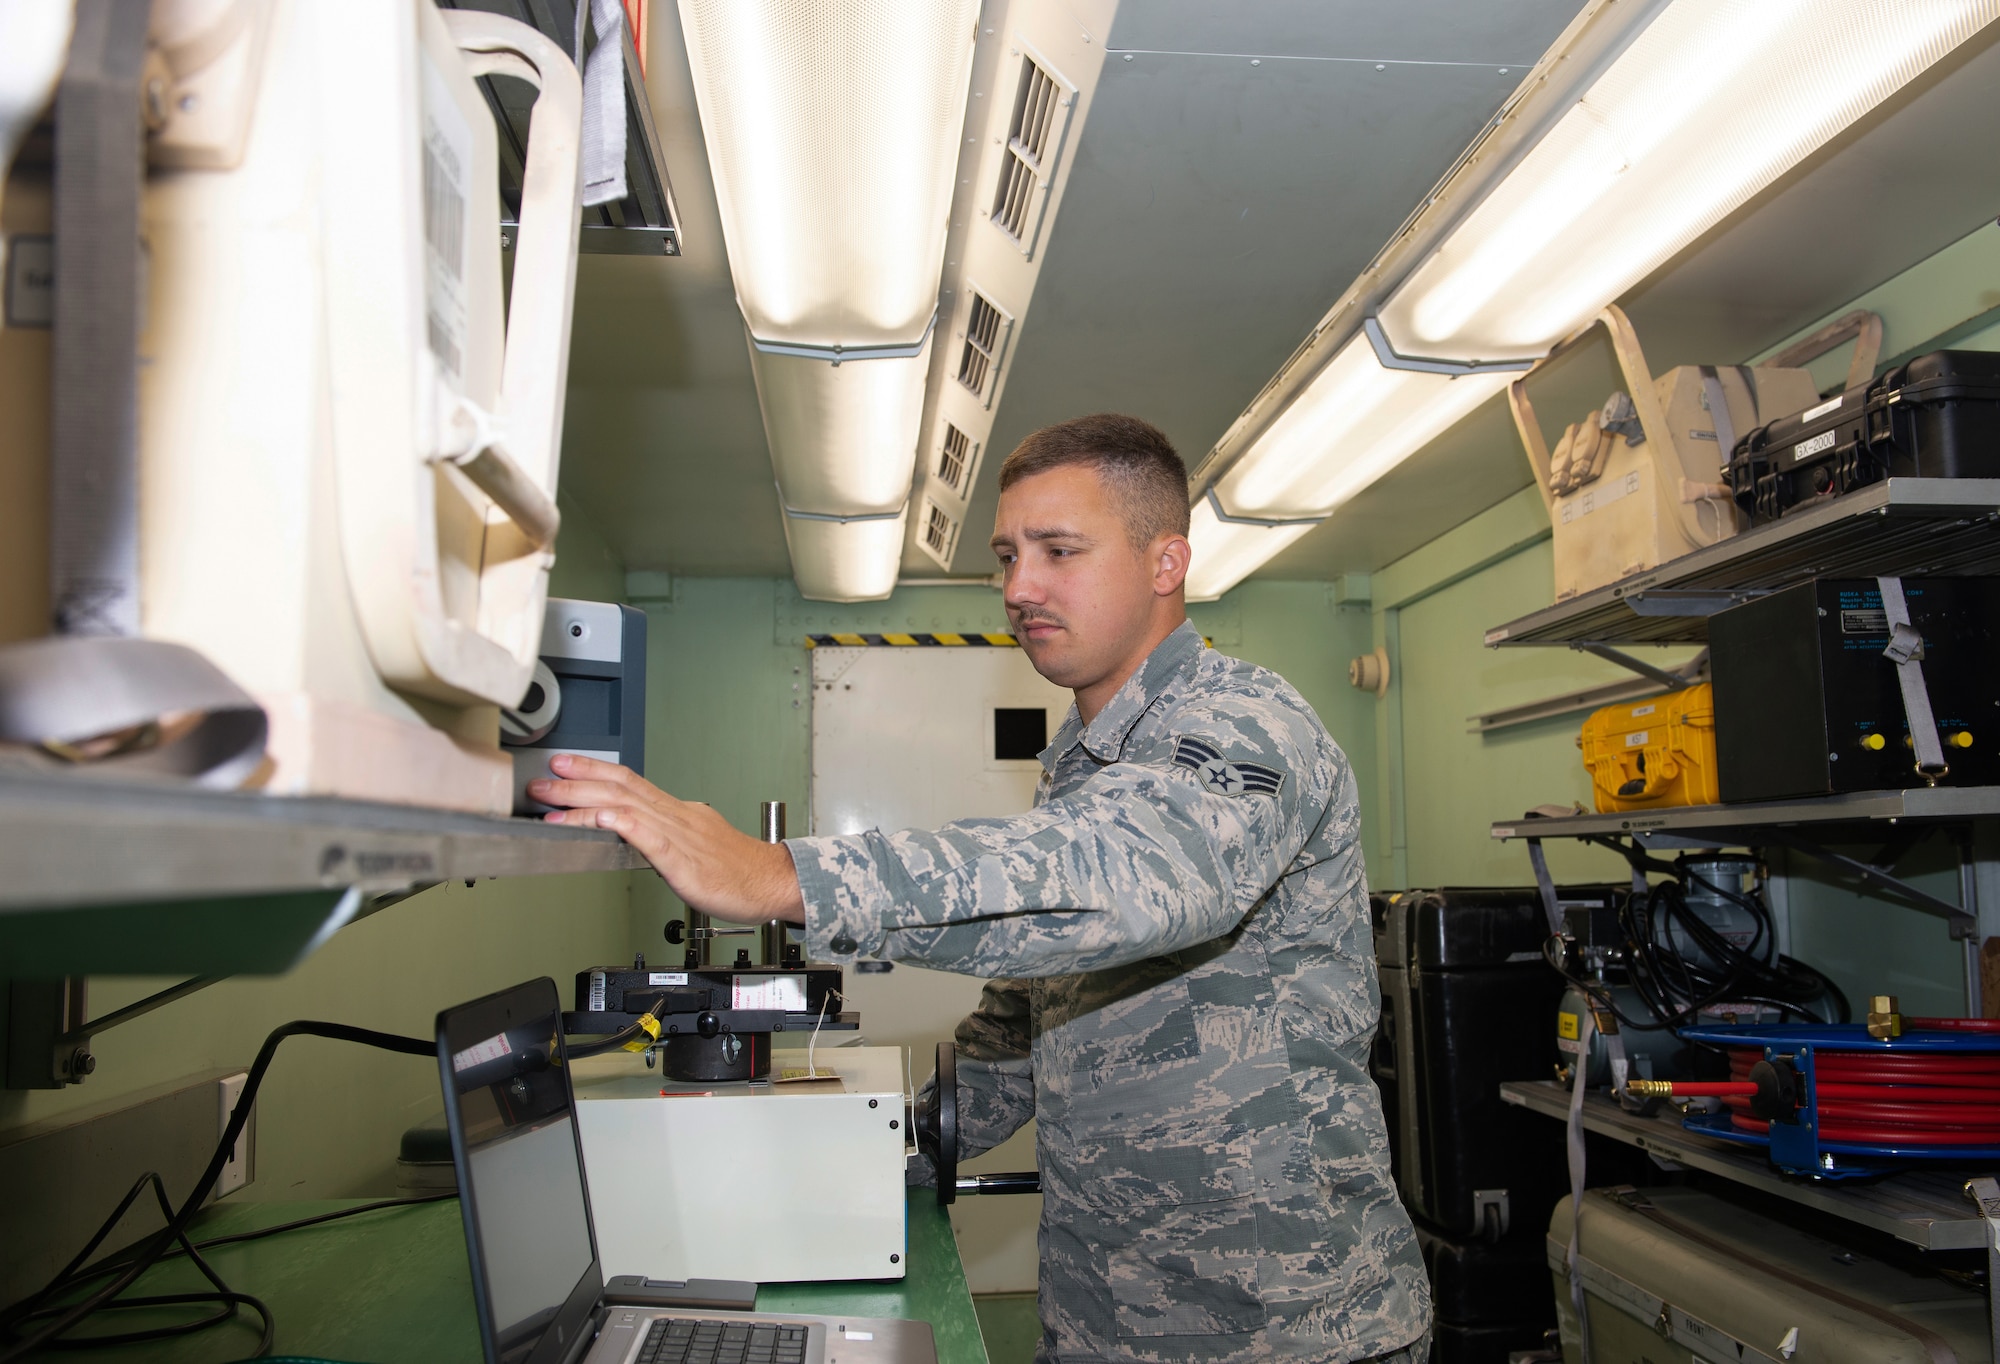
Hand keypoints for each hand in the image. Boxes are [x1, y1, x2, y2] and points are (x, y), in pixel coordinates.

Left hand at [530, 754, 804, 924]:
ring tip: (554, 799)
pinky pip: (653, 839)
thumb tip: (634, 828)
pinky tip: (605, 818)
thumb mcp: (696, 843)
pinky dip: (627, 825)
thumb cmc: (738, 869)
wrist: (773, 882)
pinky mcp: (685, 862)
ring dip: (586, 801)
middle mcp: (675, 817)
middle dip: (577, 781)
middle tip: (543, 779)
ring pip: (628, 808)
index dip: (594, 770)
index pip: (629, 781)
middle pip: (621, 788)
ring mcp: (680, 837)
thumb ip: (663, 834)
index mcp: (677, 812)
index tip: (564, 764)